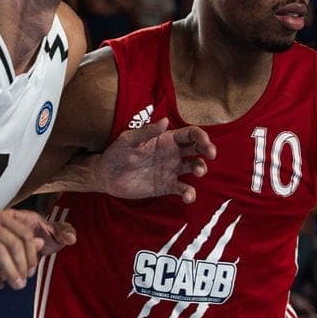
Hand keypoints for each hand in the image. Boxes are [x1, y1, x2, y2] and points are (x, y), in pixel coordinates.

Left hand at [95, 118, 213, 201]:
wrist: (106, 177)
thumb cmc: (116, 153)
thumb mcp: (128, 139)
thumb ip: (146, 132)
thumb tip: (165, 121)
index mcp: (165, 139)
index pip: (189, 134)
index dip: (200, 135)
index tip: (205, 141)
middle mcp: (172, 153)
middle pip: (197, 149)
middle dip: (207, 149)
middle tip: (210, 154)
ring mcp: (170, 170)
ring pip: (194, 167)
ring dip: (200, 168)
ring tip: (198, 172)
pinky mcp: (166, 186)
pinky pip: (183, 189)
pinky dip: (189, 193)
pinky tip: (188, 196)